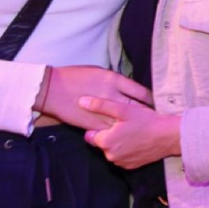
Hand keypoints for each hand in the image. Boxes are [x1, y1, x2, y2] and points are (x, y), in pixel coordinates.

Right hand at [37, 65, 152, 129]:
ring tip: (144, 129)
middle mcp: (112, 95)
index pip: (141, 91)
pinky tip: (124, 135)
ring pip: (124, 122)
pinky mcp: (92, 124)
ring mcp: (102, 111)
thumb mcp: (100, 72)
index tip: (155, 103)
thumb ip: (115, 81)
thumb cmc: (75, 76)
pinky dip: (117, 132)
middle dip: (146, 114)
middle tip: (154, 119)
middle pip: (136, 108)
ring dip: (133, 126)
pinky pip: (109, 130)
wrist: (53, 89)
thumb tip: (127, 87)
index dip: (150, 99)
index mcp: (114, 79)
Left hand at [81, 96, 180, 169]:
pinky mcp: (131, 166)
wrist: (169, 136)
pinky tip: (136, 140)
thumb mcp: (123, 109)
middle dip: (109, 134)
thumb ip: (100, 105)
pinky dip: (126, 149)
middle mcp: (110, 156)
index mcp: (105, 142)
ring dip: (118, 142)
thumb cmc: (146, 120)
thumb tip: (81, 101)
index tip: (112, 120)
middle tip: (124, 123)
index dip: (100, 126)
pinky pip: (122, 156)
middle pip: (102, 143)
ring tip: (132, 131)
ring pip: (112, 150)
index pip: (91, 135)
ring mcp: (121, 163)